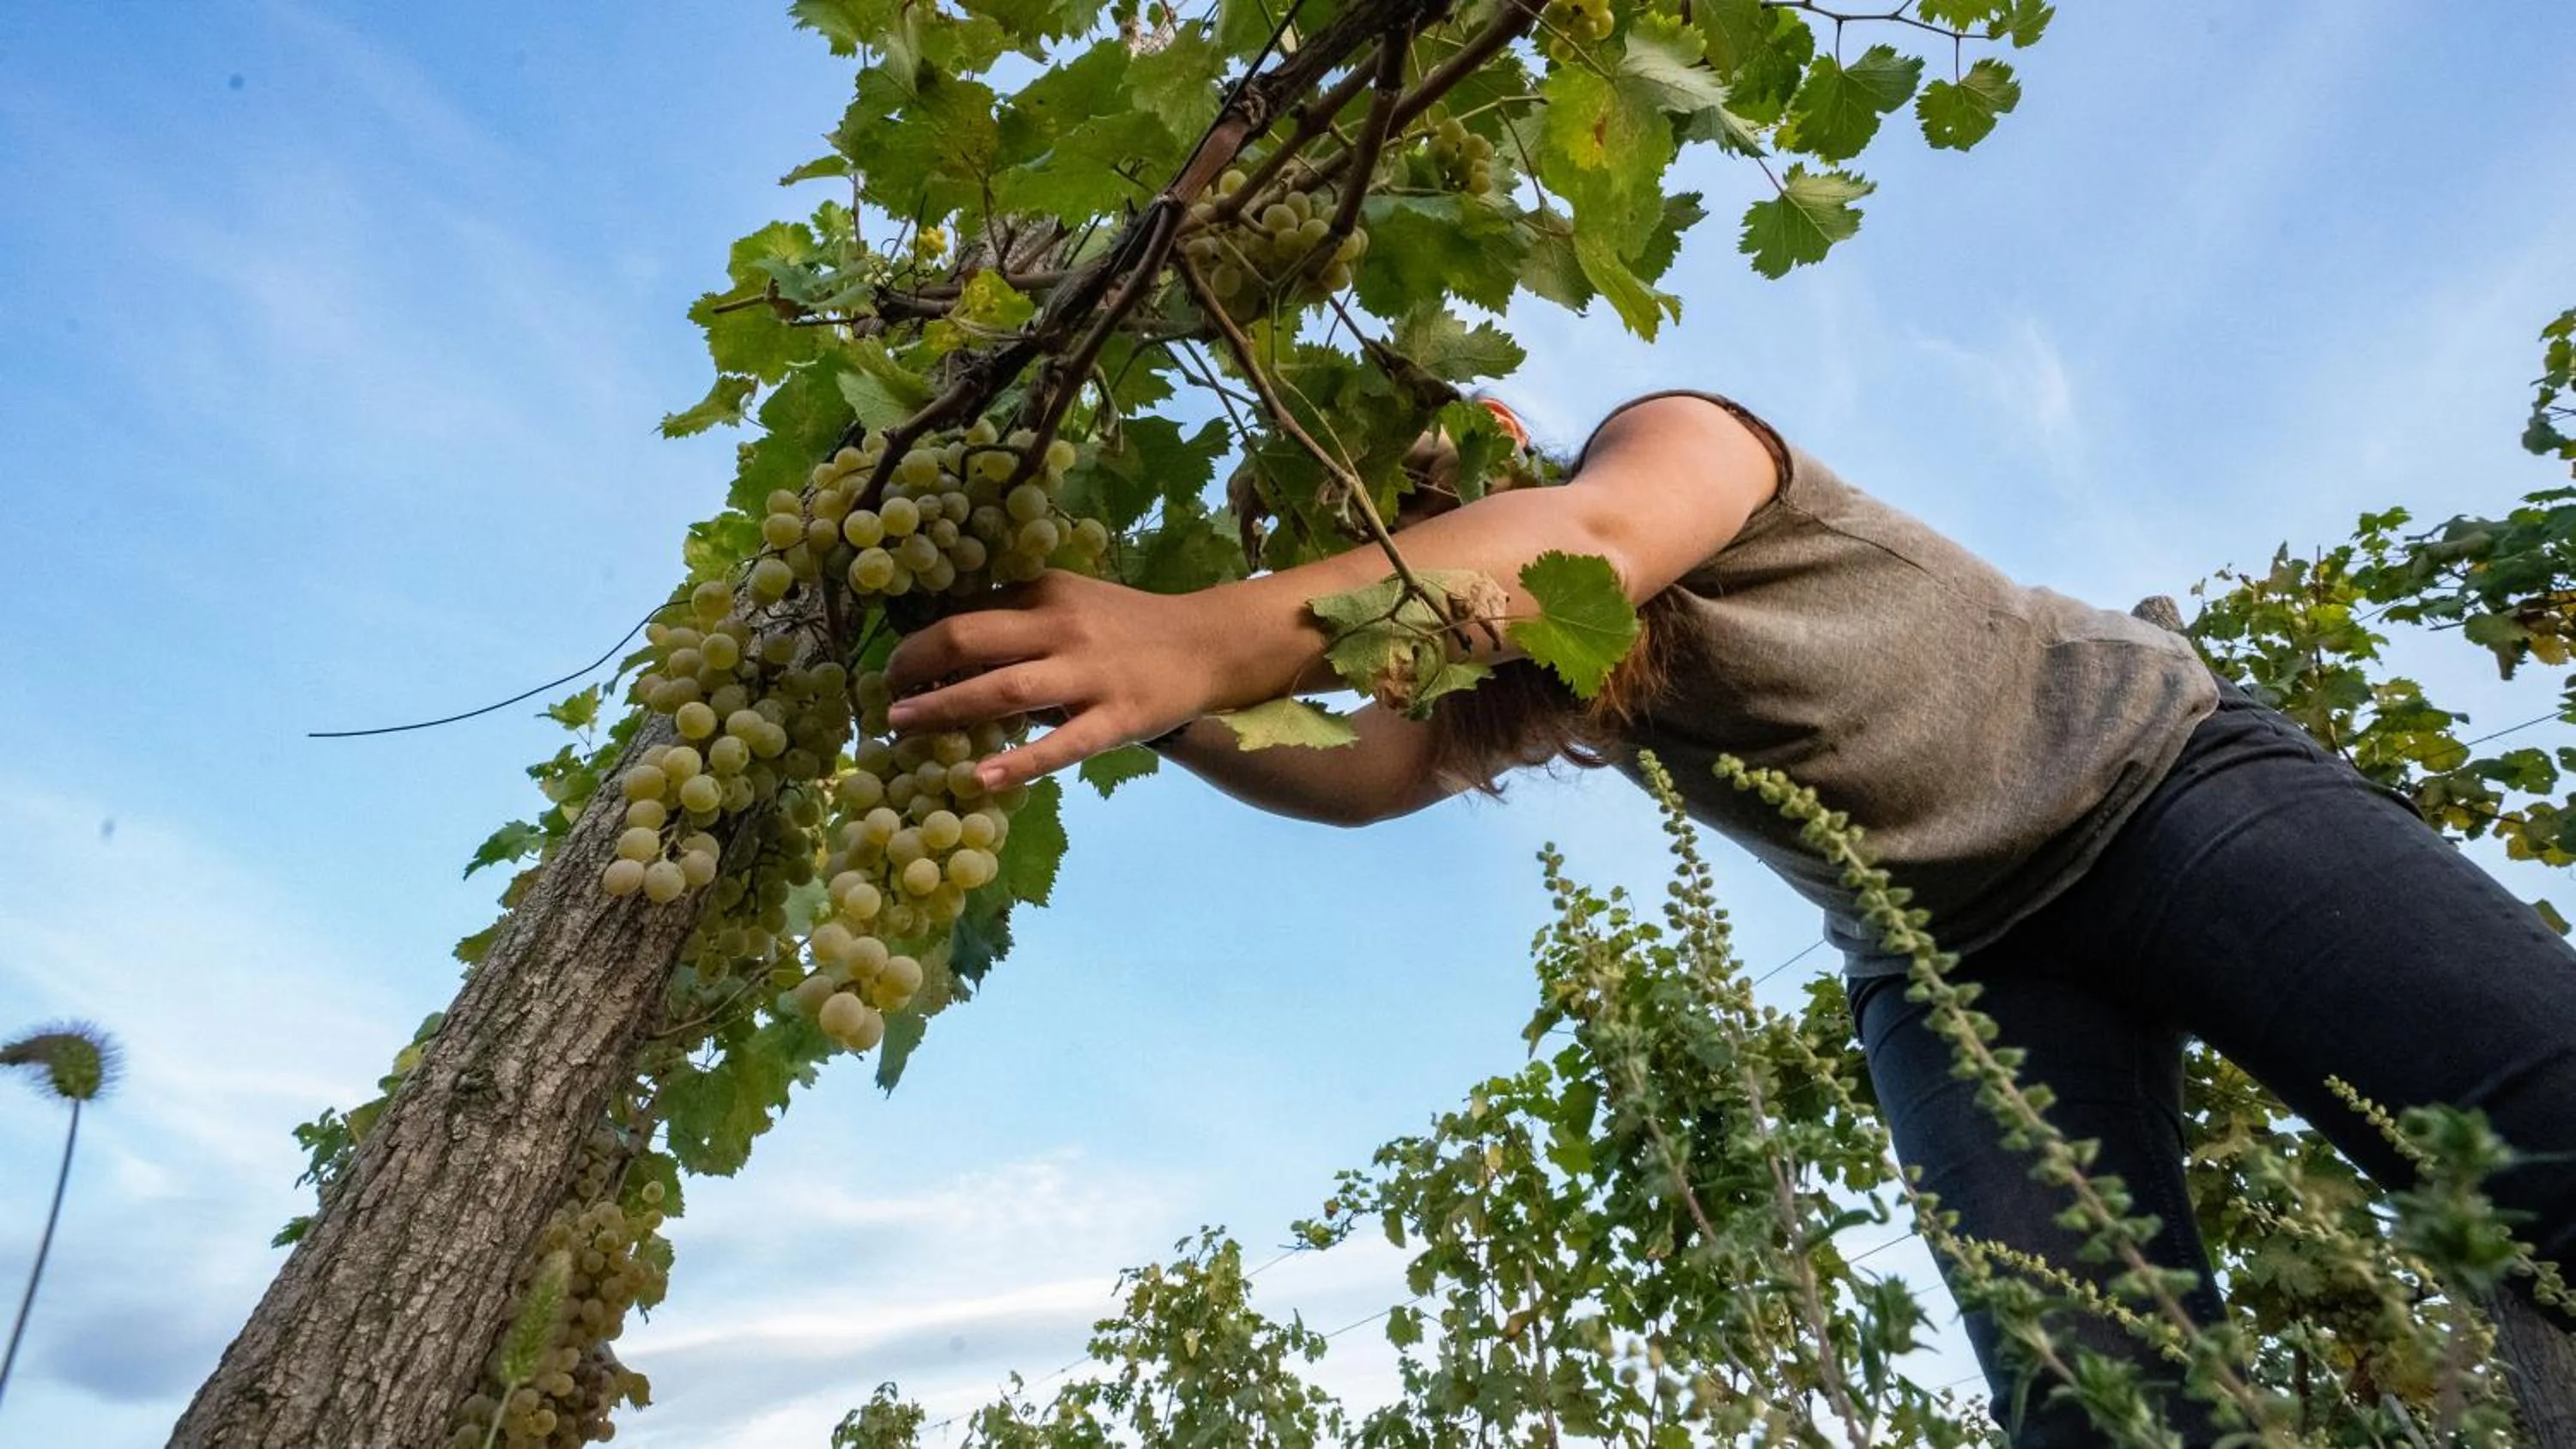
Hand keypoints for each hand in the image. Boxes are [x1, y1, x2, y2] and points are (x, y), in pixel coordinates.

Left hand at [882, 571, 1227, 791]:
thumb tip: (945, 643)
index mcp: (1045, 591)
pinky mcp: (1116, 718)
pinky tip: (979, 778)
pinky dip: (1017, 762)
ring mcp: (1089, 674)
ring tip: (902, 727)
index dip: (919, 641)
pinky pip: (1060, 745)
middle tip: (883, 697)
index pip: (966, 612)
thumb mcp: (1072, 601)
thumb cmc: (1127, 626)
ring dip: (943, 708)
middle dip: (914, 667)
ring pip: (1002, 690)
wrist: (1208, 644)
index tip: (893, 669)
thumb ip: (1018, 617)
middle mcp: (1061, 627)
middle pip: (968, 639)